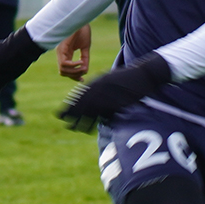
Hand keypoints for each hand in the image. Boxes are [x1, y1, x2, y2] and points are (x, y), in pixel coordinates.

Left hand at [57, 23, 90, 77]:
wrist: (80, 18)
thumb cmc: (82, 30)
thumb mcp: (85, 47)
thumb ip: (85, 58)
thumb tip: (85, 70)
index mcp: (66, 54)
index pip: (66, 70)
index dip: (74, 77)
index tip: (82, 80)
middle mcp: (61, 54)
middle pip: (63, 72)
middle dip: (74, 75)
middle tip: (84, 72)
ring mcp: (60, 51)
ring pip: (63, 70)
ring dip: (74, 72)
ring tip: (83, 66)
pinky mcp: (62, 48)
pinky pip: (64, 63)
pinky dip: (73, 65)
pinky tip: (81, 62)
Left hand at [57, 54, 171, 132]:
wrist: (143, 74)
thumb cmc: (128, 77)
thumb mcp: (111, 78)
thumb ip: (100, 86)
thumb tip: (90, 93)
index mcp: (98, 81)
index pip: (80, 94)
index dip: (70, 104)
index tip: (62, 111)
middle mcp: (100, 88)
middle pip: (82, 102)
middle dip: (71, 112)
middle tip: (61, 119)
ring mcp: (108, 96)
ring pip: (90, 110)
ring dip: (79, 120)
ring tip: (72, 127)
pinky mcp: (116, 103)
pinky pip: (102, 114)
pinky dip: (93, 122)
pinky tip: (87, 129)